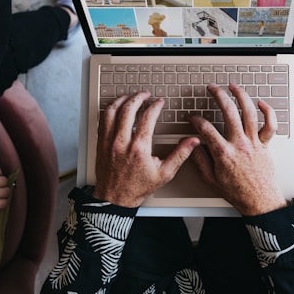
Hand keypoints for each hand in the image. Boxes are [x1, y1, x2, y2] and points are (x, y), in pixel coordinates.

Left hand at [93, 92, 199, 206]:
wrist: (115, 199)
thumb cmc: (138, 188)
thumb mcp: (164, 173)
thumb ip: (180, 154)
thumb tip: (193, 141)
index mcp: (139, 148)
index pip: (147, 118)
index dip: (155, 106)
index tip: (159, 103)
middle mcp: (121, 143)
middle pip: (128, 109)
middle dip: (138, 97)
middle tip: (145, 94)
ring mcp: (108, 142)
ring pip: (112, 112)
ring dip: (122, 100)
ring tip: (130, 97)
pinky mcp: (100, 144)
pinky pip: (102, 120)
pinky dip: (110, 110)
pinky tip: (116, 108)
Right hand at [189, 83, 285, 215]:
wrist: (259, 201)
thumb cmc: (237, 192)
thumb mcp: (211, 180)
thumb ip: (200, 160)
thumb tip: (192, 146)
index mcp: (224, 153)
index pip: (206, 128)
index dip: (196, 120)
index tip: (193, 117)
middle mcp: (240, 144)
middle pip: (229, 112)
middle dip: (218, 96)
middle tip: (213, 88)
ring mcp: (254, 142)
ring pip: (249, 112)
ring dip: (241, 96)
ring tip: (234, 87)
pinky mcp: (265, 144)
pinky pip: (270, 125)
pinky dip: (268, 112)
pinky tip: (261, 103)